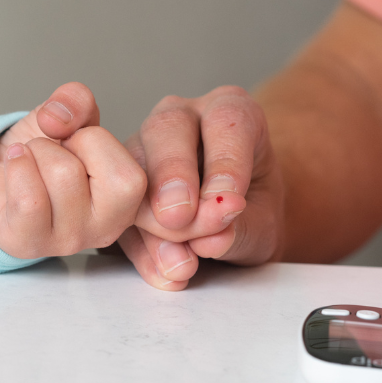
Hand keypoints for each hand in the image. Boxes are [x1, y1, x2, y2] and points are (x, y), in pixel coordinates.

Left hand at [0, 82, 146, 258]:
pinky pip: (28, 200)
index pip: (126, 166)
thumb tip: (58, 117)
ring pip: (59, 173)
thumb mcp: (73, 118)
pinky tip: (16, 172)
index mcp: (133, 197)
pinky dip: (15, 169)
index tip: (81, 149)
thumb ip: (77, 101)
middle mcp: (109, 225)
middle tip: (57, 159)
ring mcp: (71, 239)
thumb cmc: (46, 155)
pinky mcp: (31, 244)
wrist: (4, 174)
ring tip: (36, 167)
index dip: (91, 141)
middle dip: (62, 147)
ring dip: (35, 155)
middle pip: (91, 169)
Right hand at [118, 86, 284, 290]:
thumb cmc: (255, 212)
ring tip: (181, 265)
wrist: (236, 227)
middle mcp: (183, 119)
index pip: (225, 120)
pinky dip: (140, 247)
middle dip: (172, 176)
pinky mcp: (117, 183)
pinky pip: (118, 210)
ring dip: (152, 223)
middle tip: (180, 219)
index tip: (230, 202)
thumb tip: (210, 239)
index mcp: (229, 111)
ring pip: (131, 168)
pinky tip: (163, 271)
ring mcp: (143, 147)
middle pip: (166, 129)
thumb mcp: (264, 223)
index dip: (225, 161)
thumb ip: (241, 227)